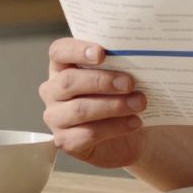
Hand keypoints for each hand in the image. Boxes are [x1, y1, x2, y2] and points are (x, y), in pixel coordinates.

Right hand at [39, 38, 148, 168]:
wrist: (135, 131)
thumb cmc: (123, 95)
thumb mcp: (121, 73)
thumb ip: (119, 61)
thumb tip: (136, 53)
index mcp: (62, 66)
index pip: (59, 52)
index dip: (77, 50)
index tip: (101, 53)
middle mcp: (53, 91)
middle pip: (69, 81)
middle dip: (102, 81)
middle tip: (129, 83)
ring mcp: (56, 117)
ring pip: (79, 109)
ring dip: (113, 105)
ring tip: (139, 103)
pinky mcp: (66, 141)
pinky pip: (87, 134)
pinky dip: (115, 127)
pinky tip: (134, 122)